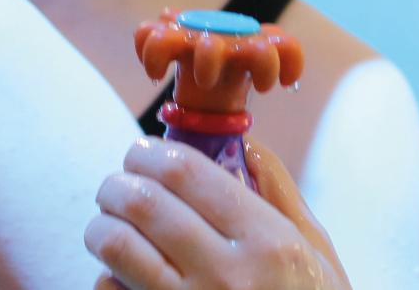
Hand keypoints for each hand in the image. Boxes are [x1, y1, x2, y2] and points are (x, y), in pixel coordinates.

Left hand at [83, 136, 350, 289]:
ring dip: (102, 225)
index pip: (185, 171)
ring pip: (115, 243)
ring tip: (111, 225)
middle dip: (116, 184)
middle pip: (141, 200)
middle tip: (118, 187)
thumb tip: (245, 143)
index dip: (150, 153)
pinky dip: (108, 277)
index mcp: (269, 244)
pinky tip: (124, 275)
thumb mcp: (316, 256)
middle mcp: (229, 276)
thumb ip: (280, 195)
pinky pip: (110, 289)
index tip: (141, 154)